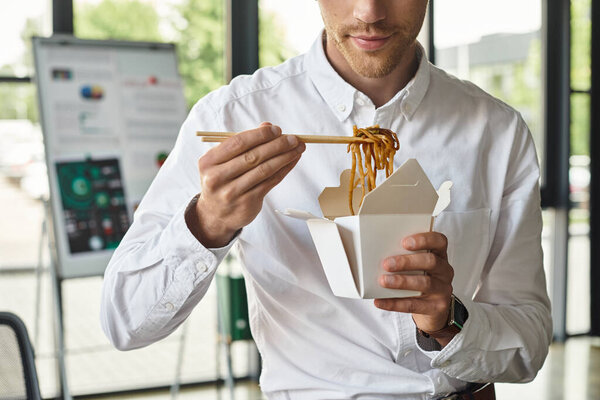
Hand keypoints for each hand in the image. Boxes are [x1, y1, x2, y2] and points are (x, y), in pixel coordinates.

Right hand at [187, 122, 304, 246]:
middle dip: (277, 145)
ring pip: (264, 170)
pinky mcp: (246, 203)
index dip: (260, 135)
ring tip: (297, 148)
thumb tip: (268, 126)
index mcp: (208, 161)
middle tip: (293, 139)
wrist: (215, 214)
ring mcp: (232, 192)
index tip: (277, 130)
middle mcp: (217, 177)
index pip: (238, 143)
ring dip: (284, 157)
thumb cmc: (222, 180)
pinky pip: (269, 183)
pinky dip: (283, 170)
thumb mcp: (223, 160)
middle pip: (253, 156)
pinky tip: (291, 161)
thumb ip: (244, 143)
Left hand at [374, 232, 453, 333]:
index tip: (404, 242)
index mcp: (439, 255)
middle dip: (407, 262)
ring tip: (383, 281)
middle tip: (386, 264)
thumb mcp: (414, 266)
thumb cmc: (417, 279)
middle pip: (431, 261)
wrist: (431, 310)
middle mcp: (444, 270)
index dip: (424, 239)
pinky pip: (414, 305)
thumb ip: (402, 256)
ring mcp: (443, 289)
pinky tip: (380, 301)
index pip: (439, 241)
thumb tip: (375, 253)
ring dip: (402, 281)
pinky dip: (395, 303)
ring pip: (425, 283)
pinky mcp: (437, 307)